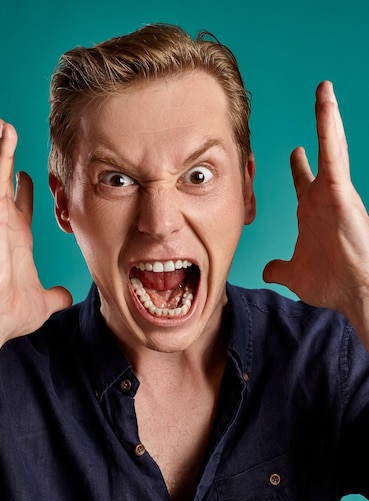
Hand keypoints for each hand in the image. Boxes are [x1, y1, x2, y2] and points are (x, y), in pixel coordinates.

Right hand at [0, 119, 71, 343]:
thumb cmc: (9, 312)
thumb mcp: (43, 301)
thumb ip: (55, 295)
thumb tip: (67, 296)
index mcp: (17, 239)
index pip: (20, 206)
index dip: (24, 189)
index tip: (30, 174)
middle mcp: (3, 224)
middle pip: (3, 182)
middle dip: (6, 158)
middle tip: (9, 134)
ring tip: (2, 124)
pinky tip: (2, 135)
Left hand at [263, 81, 368, 321]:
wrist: (354, 291)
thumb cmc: (331, 283)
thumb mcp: (294, 275)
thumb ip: (279, 268)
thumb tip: (267, 269)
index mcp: (312, 215)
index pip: (304, 183)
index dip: (299, 168)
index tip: (295, 153)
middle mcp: (323, 199)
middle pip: (320, 158)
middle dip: (318, 134)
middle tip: (318, 105)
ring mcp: (333, 192)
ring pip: (331, 146)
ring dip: (327, 117)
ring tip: (324, 90)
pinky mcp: (340, 189)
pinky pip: (333, 151)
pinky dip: (329, 126)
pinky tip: (325, 102)